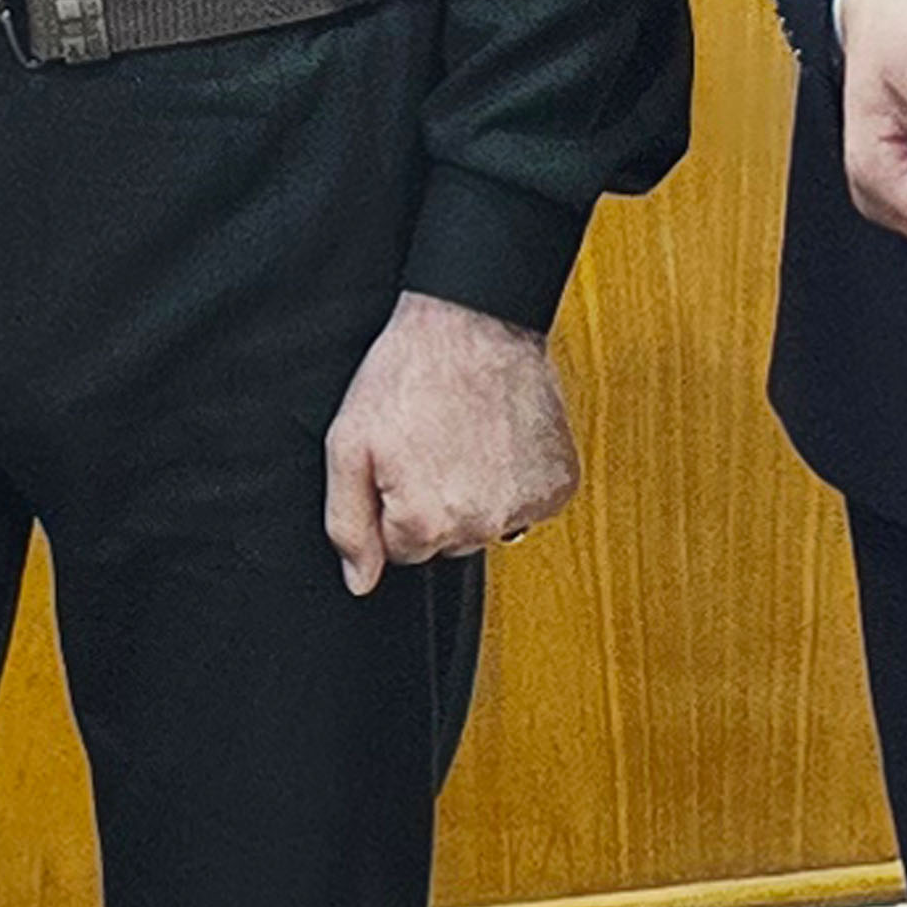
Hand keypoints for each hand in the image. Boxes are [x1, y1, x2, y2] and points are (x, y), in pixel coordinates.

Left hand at [320, 292, 578, 590]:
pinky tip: (496, 439)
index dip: (392, 504)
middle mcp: (481, 526)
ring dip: (474, 492)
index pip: (400, 550)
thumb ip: (348, 524)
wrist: (473, 324)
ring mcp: (526, 507)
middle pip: (445, 542)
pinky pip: (527, 504)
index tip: (397, 461)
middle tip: (427, 444)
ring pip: (486, 524)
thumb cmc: (407, 376)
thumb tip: (358, 582)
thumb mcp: (348, 446)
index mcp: (425, 523)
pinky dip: (512, 479)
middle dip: (431, 502)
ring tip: (461, 435)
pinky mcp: (559, 486)